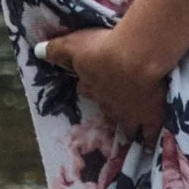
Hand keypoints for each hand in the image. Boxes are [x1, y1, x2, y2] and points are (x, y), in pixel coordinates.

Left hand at [37, 28, 166, 133]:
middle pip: (105, 109)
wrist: (134, 60)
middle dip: (108, 108)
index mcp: (90, 86)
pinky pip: (150, 134)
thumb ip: (56, 49)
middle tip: (113, 108)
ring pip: (127, 126)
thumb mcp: (74, 44)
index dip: (86, 86)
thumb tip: (36, 52)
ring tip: (131, 132)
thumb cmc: (102, 49)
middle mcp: (108, 104)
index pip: (85, 88)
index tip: (88, 85)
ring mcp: (130, 114)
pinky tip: (152, 145)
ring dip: (128, 128)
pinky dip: (151, 139)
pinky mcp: (151, 117)